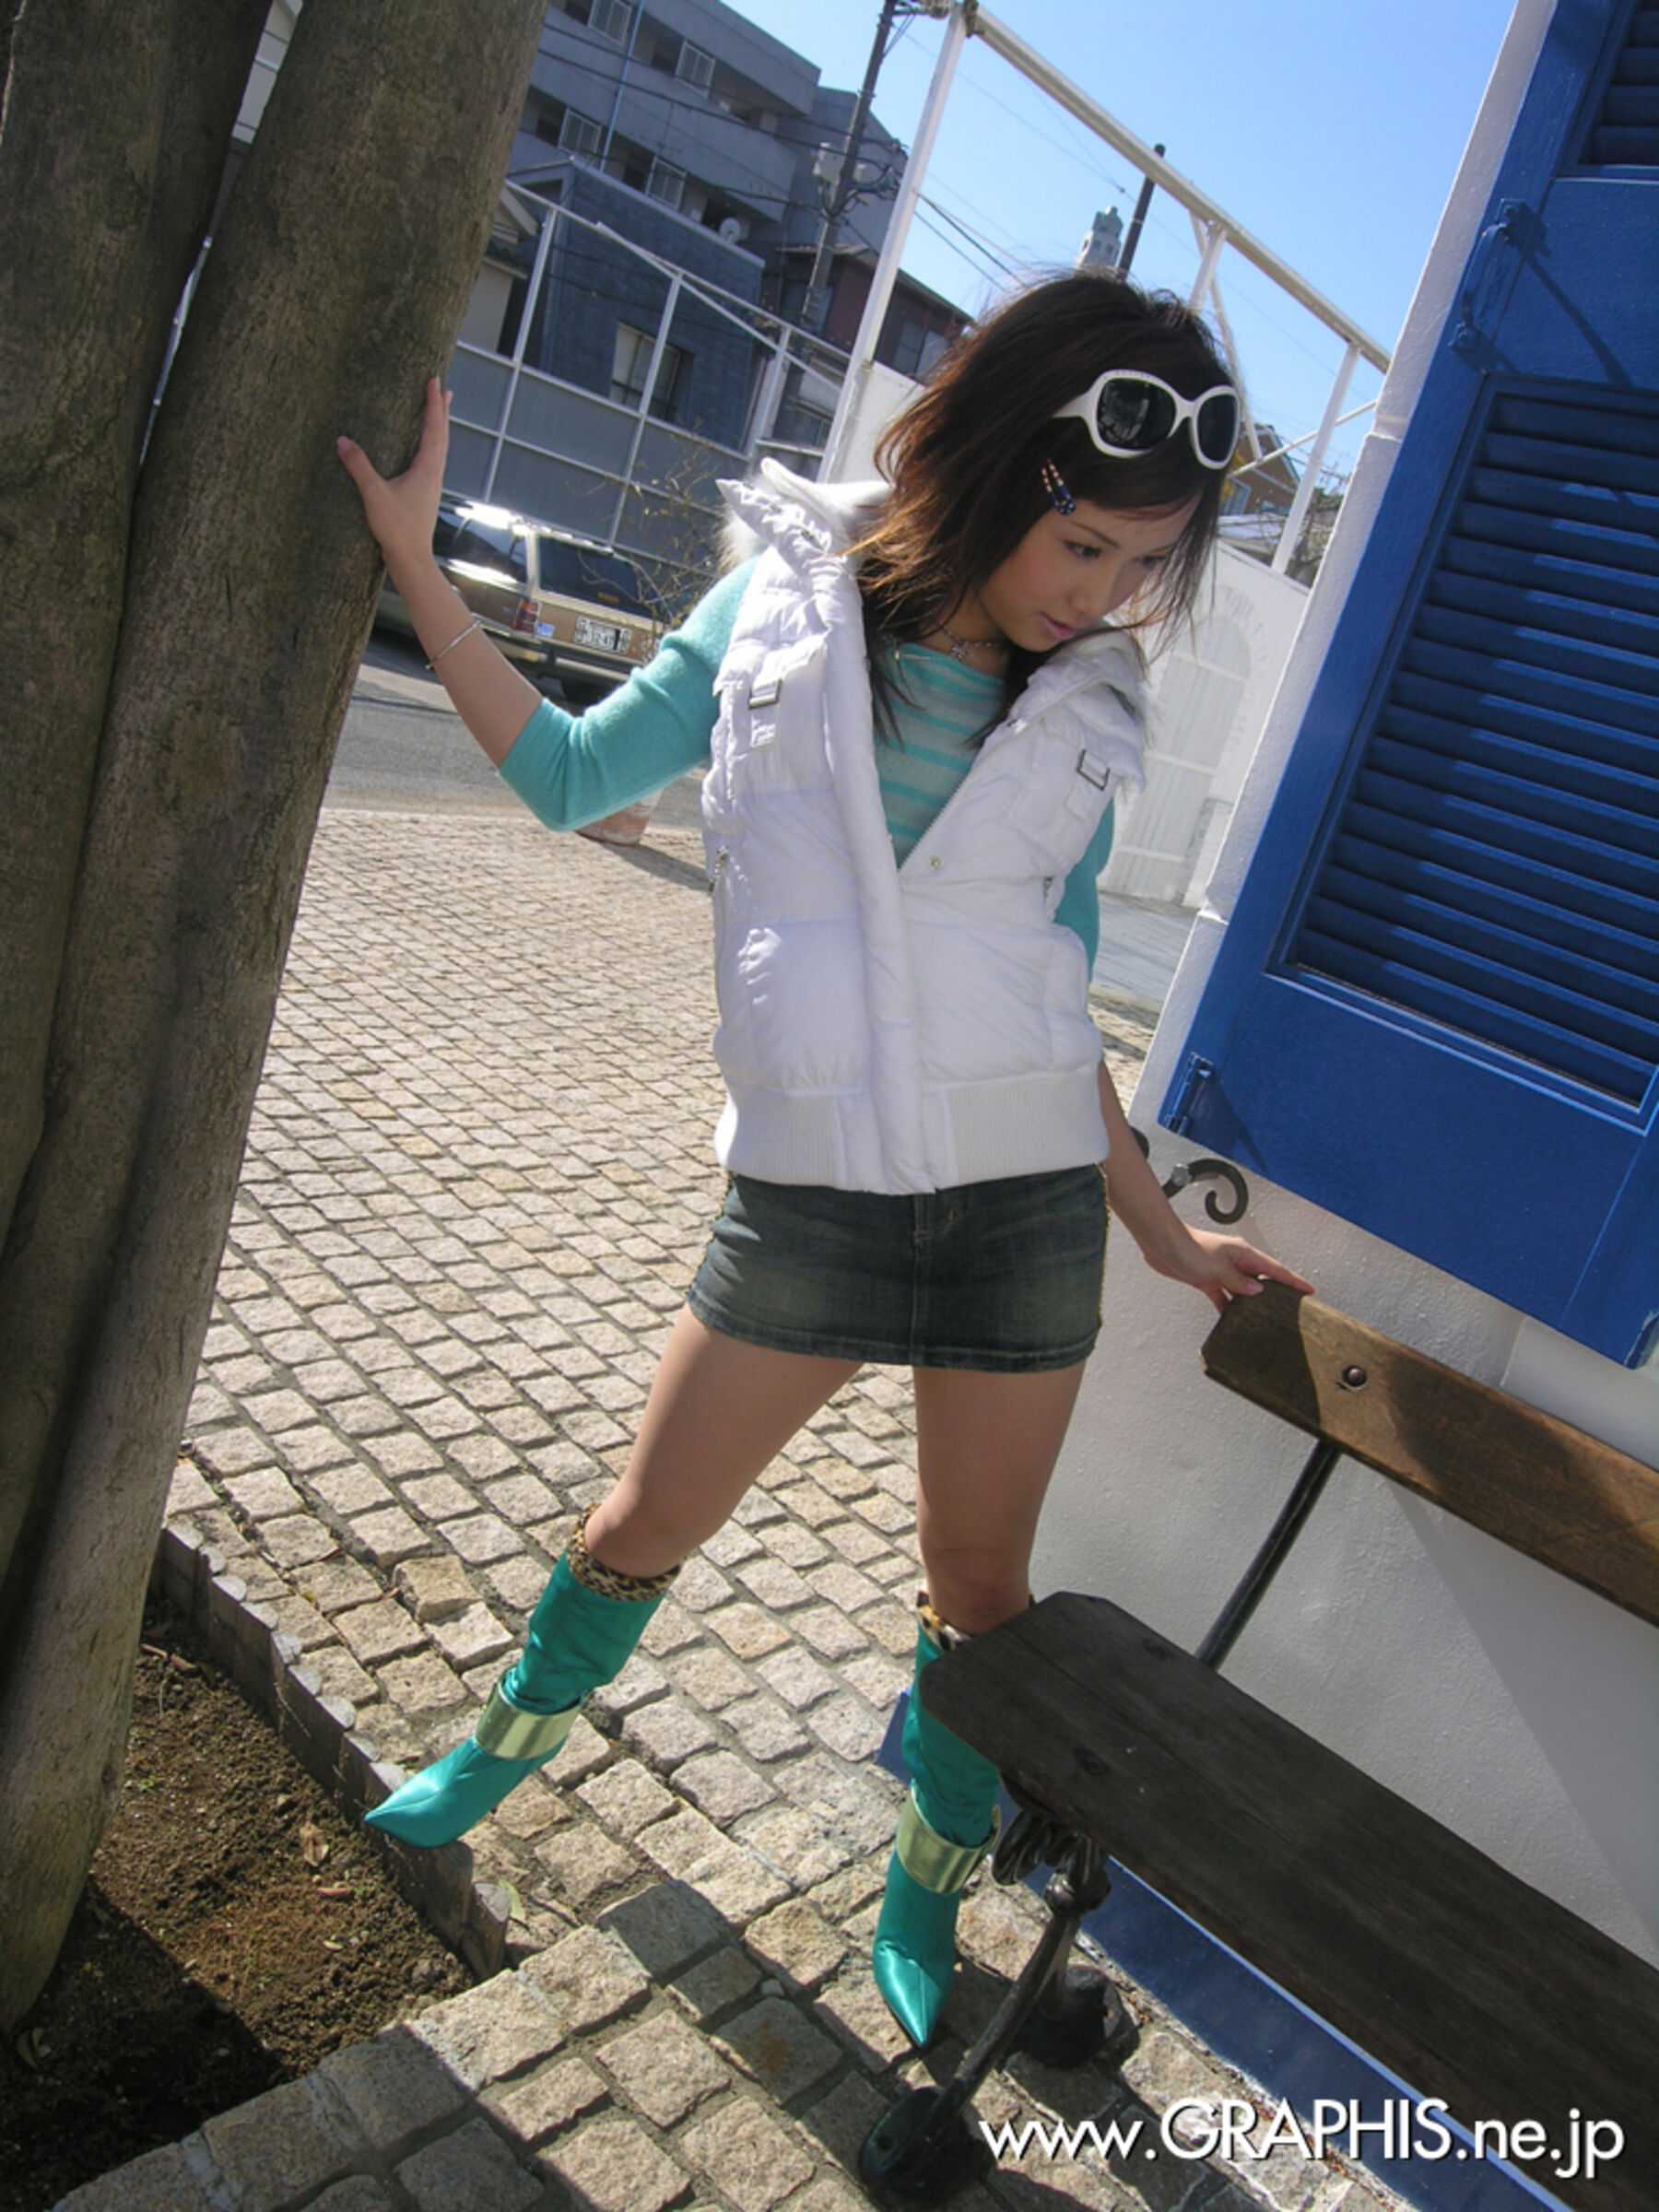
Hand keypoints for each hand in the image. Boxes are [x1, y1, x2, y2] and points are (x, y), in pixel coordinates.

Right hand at [335, 376, 449, 576]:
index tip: (435, 381)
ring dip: (439, 427)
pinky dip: (432, 445)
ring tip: (438, 412)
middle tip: (444, 389)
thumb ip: (359, 466)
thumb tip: (342, 440)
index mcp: (427, 468)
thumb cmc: (397, 529)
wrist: (412, 560)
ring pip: (440, 448)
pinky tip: (423, 450)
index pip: (433, 428)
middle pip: (442, 435)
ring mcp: (432, 484)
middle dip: (441, 411)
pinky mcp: (425, 494)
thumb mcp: (374, 494)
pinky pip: (432, 461)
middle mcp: (434, 474)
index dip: (433, 403)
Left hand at [1141, 1221, 1315, 1316]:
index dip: (1294, 1281)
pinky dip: (1229, 1308)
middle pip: (1263, 1280)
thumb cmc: (1189, 1248)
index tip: (1310, 1291)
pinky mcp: (1209, 1281)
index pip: (1276, 1270)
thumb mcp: (1218, 1268)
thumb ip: (1239, 1281)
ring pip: (1244, 1291)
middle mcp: (1236, 1263)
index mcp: (1244, 1254)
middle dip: (1277, 1293)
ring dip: (1252, 1303)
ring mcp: (1223, 1272)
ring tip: (1267, 1319)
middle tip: (1293, 1309)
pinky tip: (1234, 1321)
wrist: (1162, 1244)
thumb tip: (1257, 1291)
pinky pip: (1224, 1297)